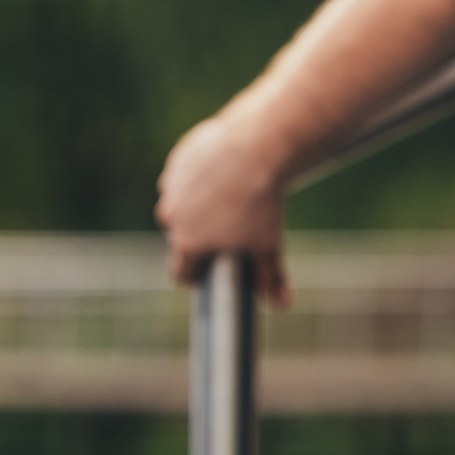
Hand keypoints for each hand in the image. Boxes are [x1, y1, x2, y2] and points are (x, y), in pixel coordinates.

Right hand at [157, 113, 293, 306]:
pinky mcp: (179, 159)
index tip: (210, 272)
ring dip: (195, 206)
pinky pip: (184, 175)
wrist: (258, 149)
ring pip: (180, 203)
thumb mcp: (269, 245)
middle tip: (228, 231)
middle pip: (180, 235)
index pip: (181, 273)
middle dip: (198, 236)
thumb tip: (282, 304)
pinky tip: (222, 174)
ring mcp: (172, 186)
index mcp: (187, 243)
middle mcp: (172, 216)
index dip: (196, 277)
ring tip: (227, 200)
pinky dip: (198, 178)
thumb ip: (271, 278)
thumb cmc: (262, 203)